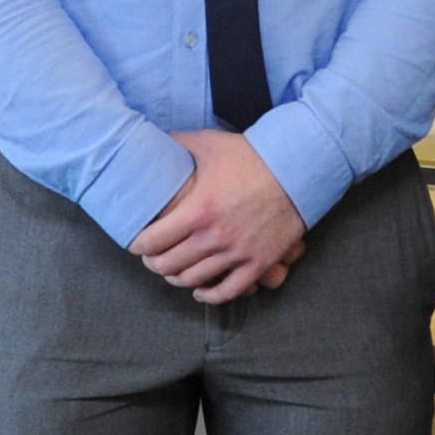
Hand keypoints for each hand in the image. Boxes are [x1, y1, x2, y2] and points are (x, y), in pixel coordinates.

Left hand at [129, 130, 305, 304]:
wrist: (298, 169)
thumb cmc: (252, 155)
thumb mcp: (210, 143)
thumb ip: (178, 142)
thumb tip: (152, 138)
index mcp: (197, 211)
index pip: (152, 242)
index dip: (138, 245)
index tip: (136, 243)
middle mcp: (214, 237)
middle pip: (168, 265)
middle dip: (154, 263)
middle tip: (152, 257)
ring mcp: (238, 253)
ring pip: (194, 280)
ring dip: (177, 278)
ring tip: (173, 272)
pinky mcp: (259, 263)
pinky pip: (229, 291)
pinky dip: (210, 296)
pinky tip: (200, 292)